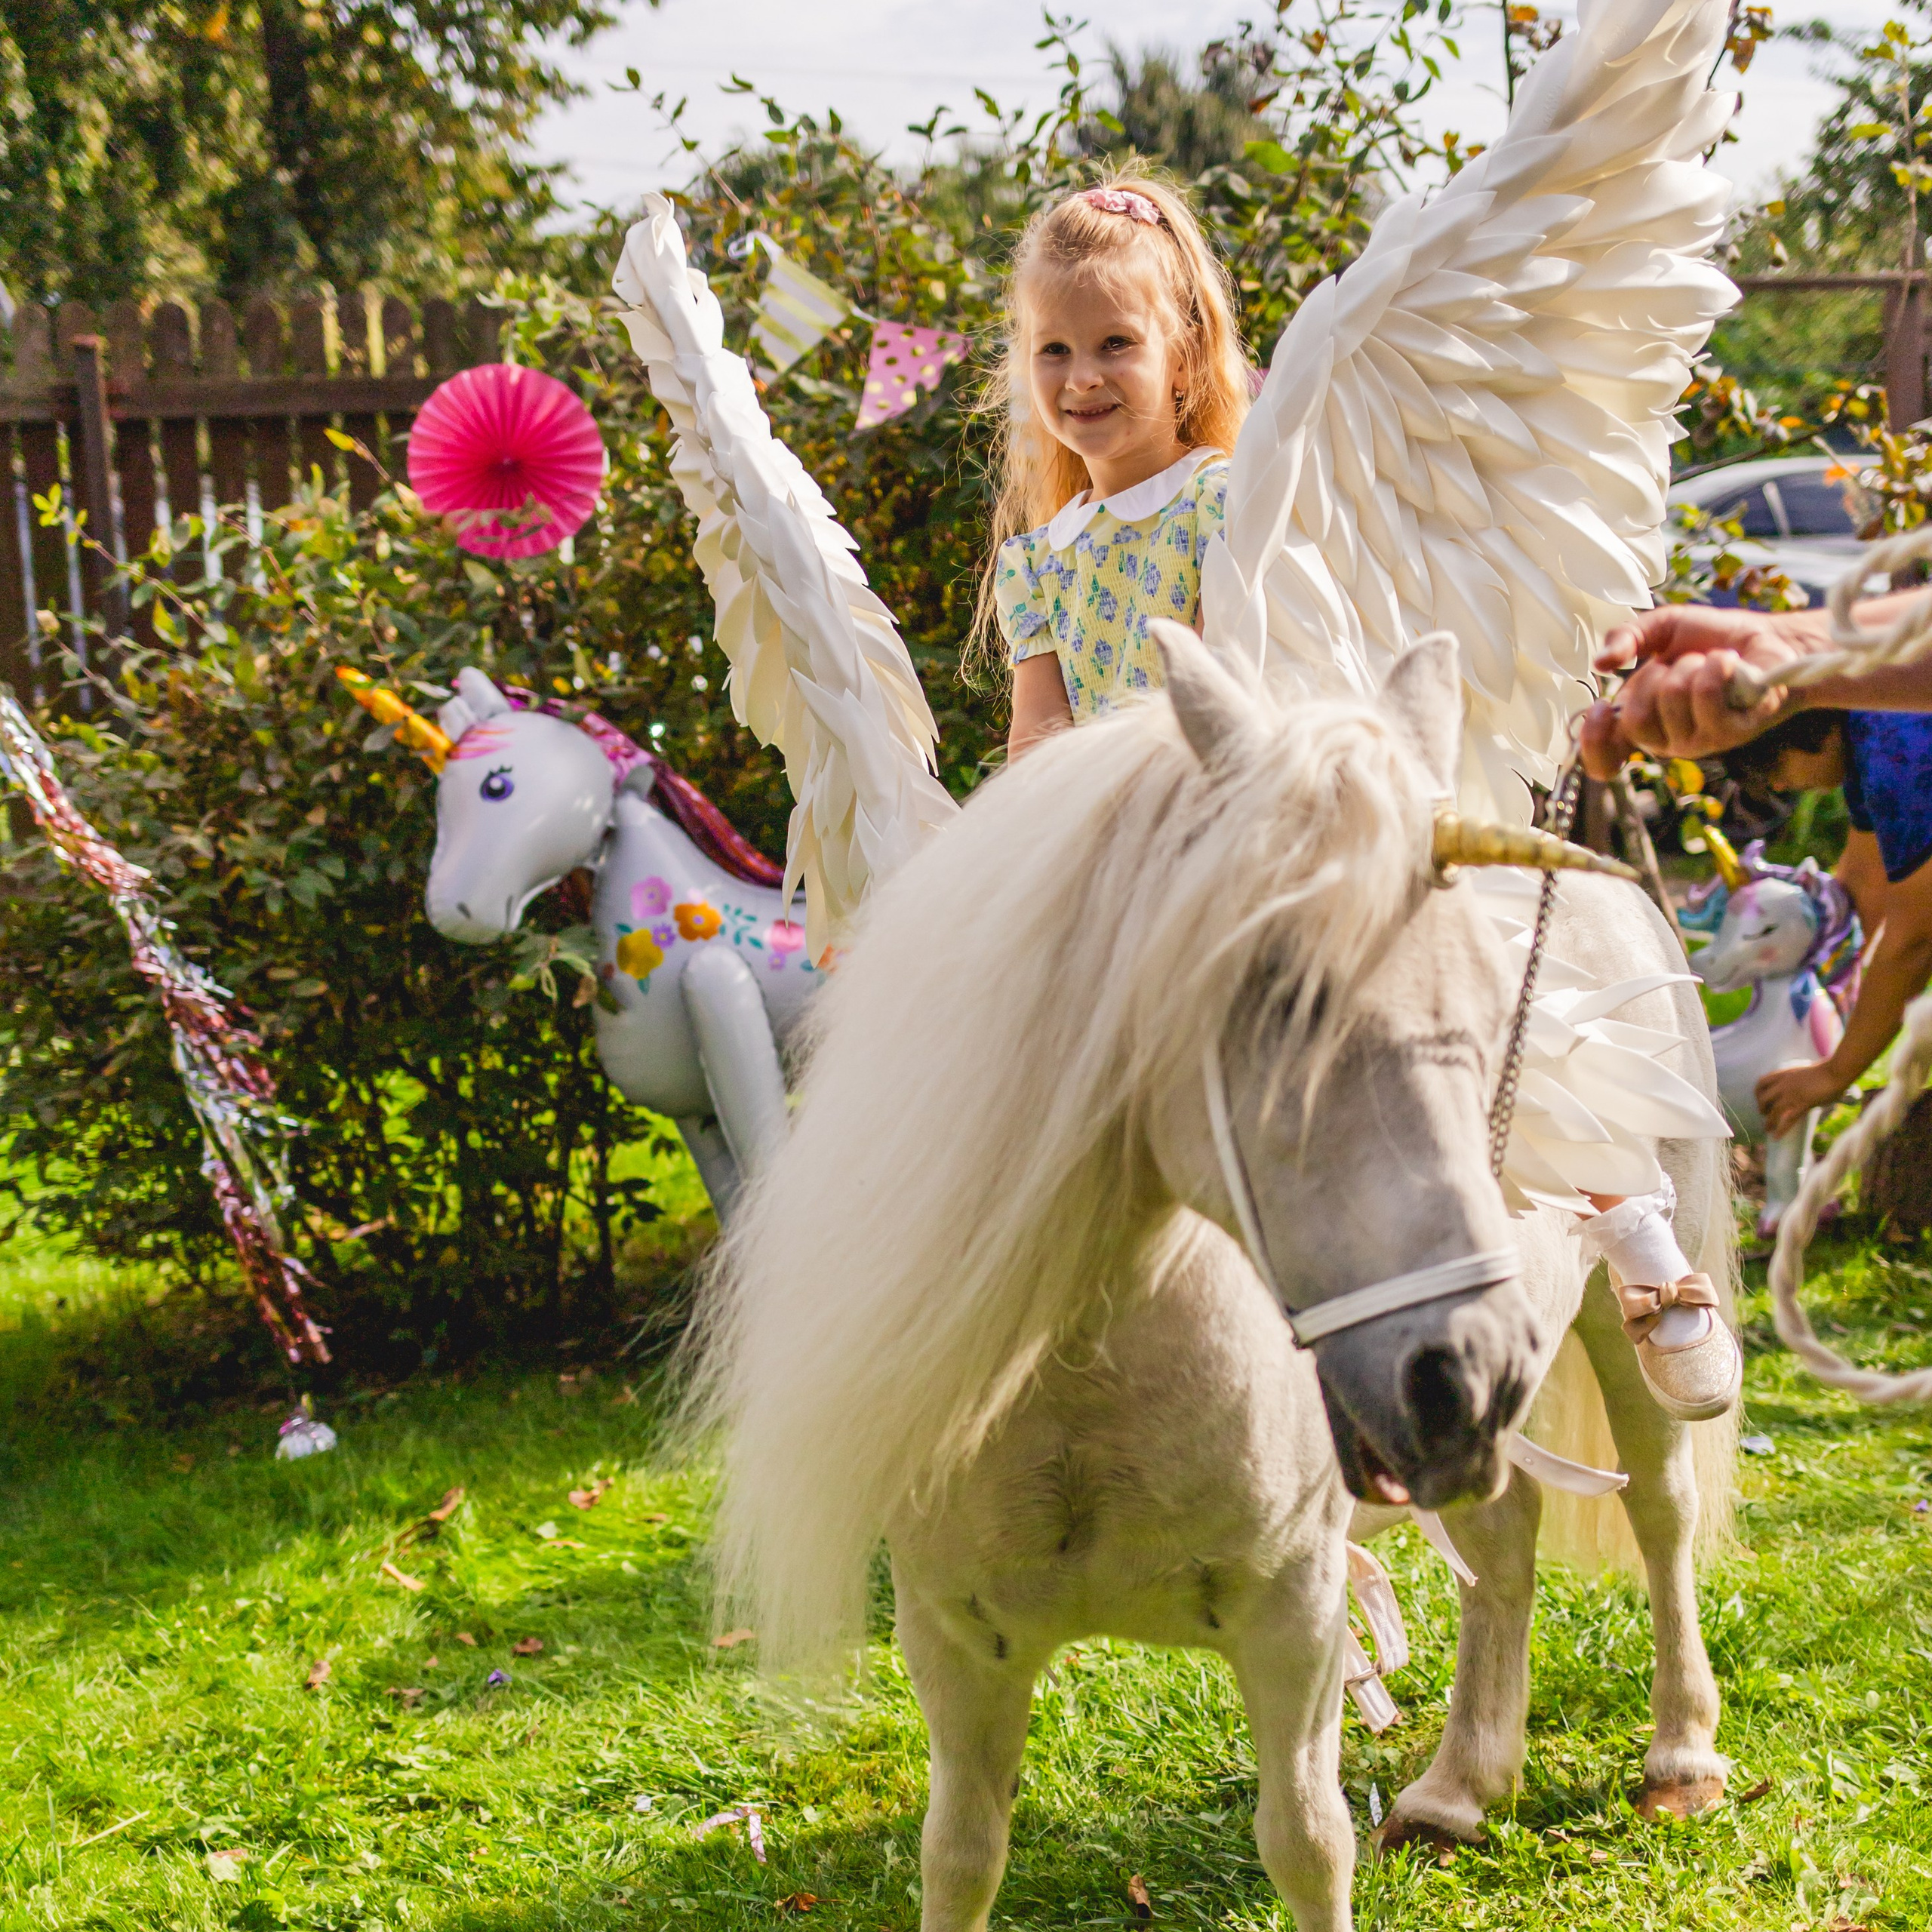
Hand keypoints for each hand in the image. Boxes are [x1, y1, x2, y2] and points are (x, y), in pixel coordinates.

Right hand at [1578, 605, 1824, 778]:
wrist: (1768, 638)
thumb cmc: (1712, 639)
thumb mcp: (1660, 629)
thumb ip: (1625, 638)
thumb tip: (1600, 662)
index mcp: (1642, 724)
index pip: (1603, 761)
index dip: (1593, 741)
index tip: (1602, 706)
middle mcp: (1667, 741)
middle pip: (1635, 722)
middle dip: (1652, 678)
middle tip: (1674, 665)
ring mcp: (1700, 741)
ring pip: (1671, 700)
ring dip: (1690, 666)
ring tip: (1710, 661)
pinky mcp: (1732, 732)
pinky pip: (1707, 696)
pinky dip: (1716, 666)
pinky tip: (1729, 662)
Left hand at [1755, 1060, 1847, 1140]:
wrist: (1835, 1072)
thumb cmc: (1825, 1072)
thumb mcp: (1803, 1073)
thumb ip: (1797, 1081)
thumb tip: (1798, 1091)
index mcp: (1784, 1074)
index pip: (1761, 1082)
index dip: (1757, 1093)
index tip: (1759, 1099)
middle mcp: (1784, 1084)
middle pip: (1764, 1098)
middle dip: (1762, 1108)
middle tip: (1764, 1114)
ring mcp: (1792, 1094)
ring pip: (1773, 1111)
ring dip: (1769, 1122)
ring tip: (1767, 1129)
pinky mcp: (1802, 1104)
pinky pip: (1788, 1120)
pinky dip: (1781, 1130)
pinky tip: (1776, 1137)